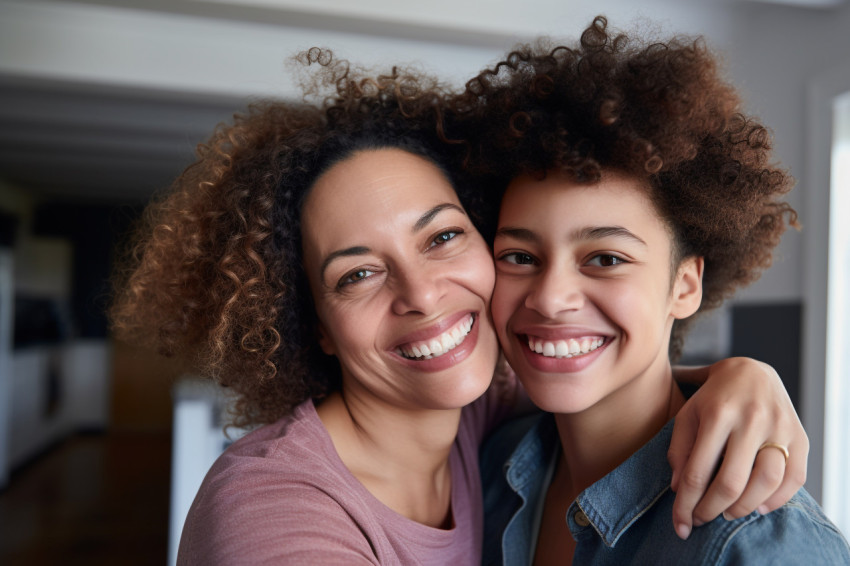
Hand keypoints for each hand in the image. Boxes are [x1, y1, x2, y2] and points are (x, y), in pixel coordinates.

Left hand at [667, 357, 807, 539]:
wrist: (751, 371)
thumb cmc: (712, 398)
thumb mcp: (687, 416)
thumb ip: (680, 451)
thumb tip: (680, 490)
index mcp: (717, 413)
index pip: (698, 471)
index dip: (686, 504)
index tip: (681, 524)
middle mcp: (751, 419)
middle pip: (732, 482)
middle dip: (712, 510)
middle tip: (701, 520)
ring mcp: (779, 427)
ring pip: (766, 482)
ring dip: (744, 508)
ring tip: (727, 513)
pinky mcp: (800, 435)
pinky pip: (795, 478)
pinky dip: (777, 500)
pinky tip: (757, 507)